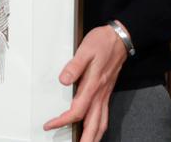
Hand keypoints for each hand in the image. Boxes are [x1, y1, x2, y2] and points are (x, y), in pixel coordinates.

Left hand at [43, 24, 128, 141]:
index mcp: (93, 85)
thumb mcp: (85, 50)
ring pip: (101, 123)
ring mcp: (105, 94)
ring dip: (94, 137)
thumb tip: (63, 80)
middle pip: (93, 125)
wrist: (120, 38)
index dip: (63, 121)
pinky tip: (95, 130)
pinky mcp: (106, 92)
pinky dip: (100, 127)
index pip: (77, 111)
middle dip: (85, 139)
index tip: (50, 125)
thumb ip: (74, 66)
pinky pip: (105, 116)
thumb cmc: (102, 43)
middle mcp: (100, 94)